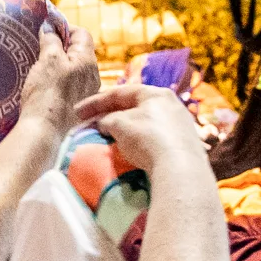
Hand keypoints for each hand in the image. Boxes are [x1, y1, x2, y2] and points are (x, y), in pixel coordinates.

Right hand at [19, 8, 101, 136]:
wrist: (45, 131)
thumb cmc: (47, 93)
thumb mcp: (48, 60)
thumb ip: (50, 40)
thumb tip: (49, 27)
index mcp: (88, 61)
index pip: (82, 34)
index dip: (65, 27)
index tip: (47, 28)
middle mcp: (93, 76)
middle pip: (79, 52)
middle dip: (61, 46)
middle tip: (41, 46)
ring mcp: (86, 93)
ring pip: (75, 70)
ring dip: (60, 64)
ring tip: (40, 65)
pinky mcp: (77, 106)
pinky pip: (71, 85)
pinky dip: (59, 79)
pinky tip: (45, 84)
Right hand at [77, 85, 209, 181]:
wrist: (180, 168)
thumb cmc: (147, 137)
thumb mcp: (119, 124)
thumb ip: (106, 119)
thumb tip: (103, 123)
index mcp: (156, 93)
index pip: (120, 92)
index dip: (95, 102)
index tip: (77, 113)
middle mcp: (171, 105)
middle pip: (134, 107)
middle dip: (110, 115)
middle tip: (91, 123)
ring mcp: (180, 126)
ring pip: (145, 123)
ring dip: (124, 129)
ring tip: (108, 137)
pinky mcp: (184, 146)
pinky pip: (155, 138)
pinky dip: (139, 141)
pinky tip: (130, 150)